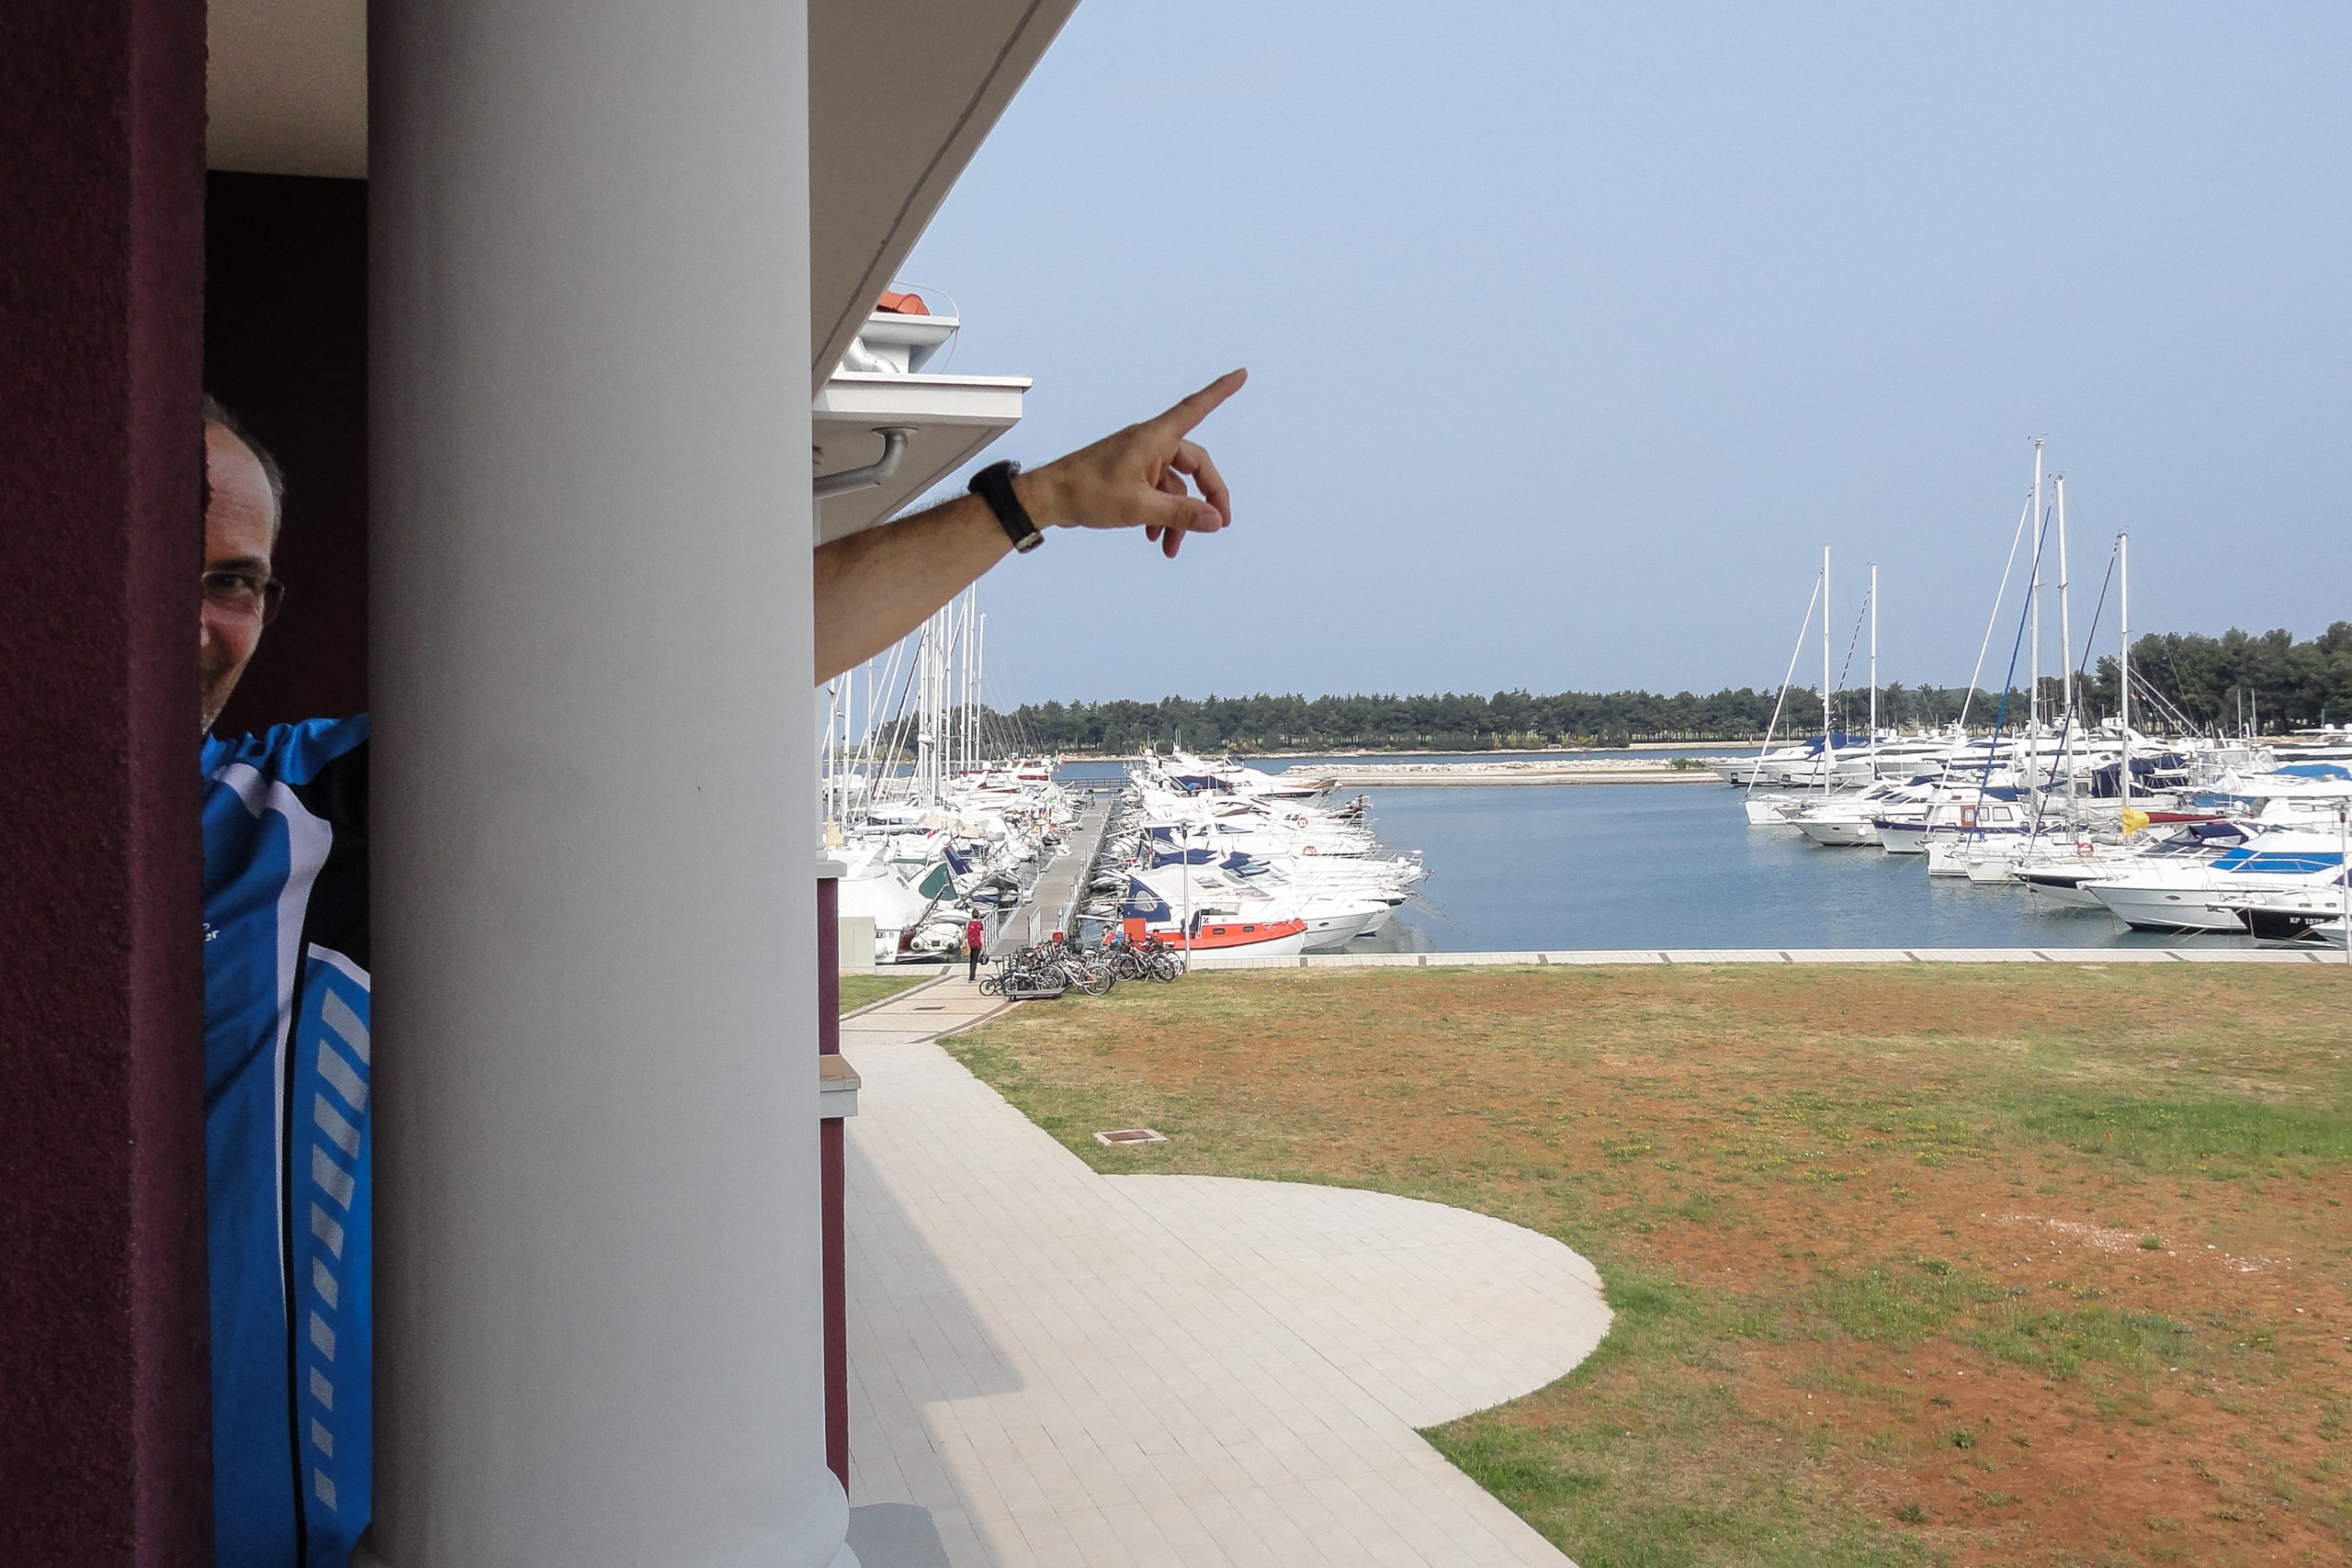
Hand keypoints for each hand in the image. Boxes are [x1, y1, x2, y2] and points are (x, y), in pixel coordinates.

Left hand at [1018, 369, 1245, 558]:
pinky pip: (1157, 492)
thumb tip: (1214, 520)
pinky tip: (1154, 536)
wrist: (1048, 498)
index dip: (1220, 391)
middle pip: (1195, 465)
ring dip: (1178, 516)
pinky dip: (1161, 514)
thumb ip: (1181, 513)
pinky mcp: (1130, 475)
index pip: (1195, 408)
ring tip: (1170, 547)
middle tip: (1218, 525)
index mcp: (1154, 438)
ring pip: (1175, 487)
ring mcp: (1140, 460)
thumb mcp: (1138, 506)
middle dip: (1206, 497)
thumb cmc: (1086, 492)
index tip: (1241, 375)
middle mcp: (1150, 444)